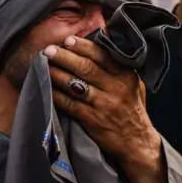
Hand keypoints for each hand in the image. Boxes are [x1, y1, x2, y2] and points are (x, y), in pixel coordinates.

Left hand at [43, 35, 168, 182]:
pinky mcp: (93, 120)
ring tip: (44, 66)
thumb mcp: (134, 85)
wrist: (137, 142)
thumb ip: (119, 67)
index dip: (83, 46)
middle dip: (65, 56)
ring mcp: (104, 105)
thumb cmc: (132, 109)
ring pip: (75, 85)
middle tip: (49, 50)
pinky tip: (48, 88)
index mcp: (125, 76)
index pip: (102, 55)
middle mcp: (116, 88)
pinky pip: (70, 104)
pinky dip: (57, 95)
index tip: (68, 40)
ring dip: (57, 74)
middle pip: (86, 67)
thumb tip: (99, 47)